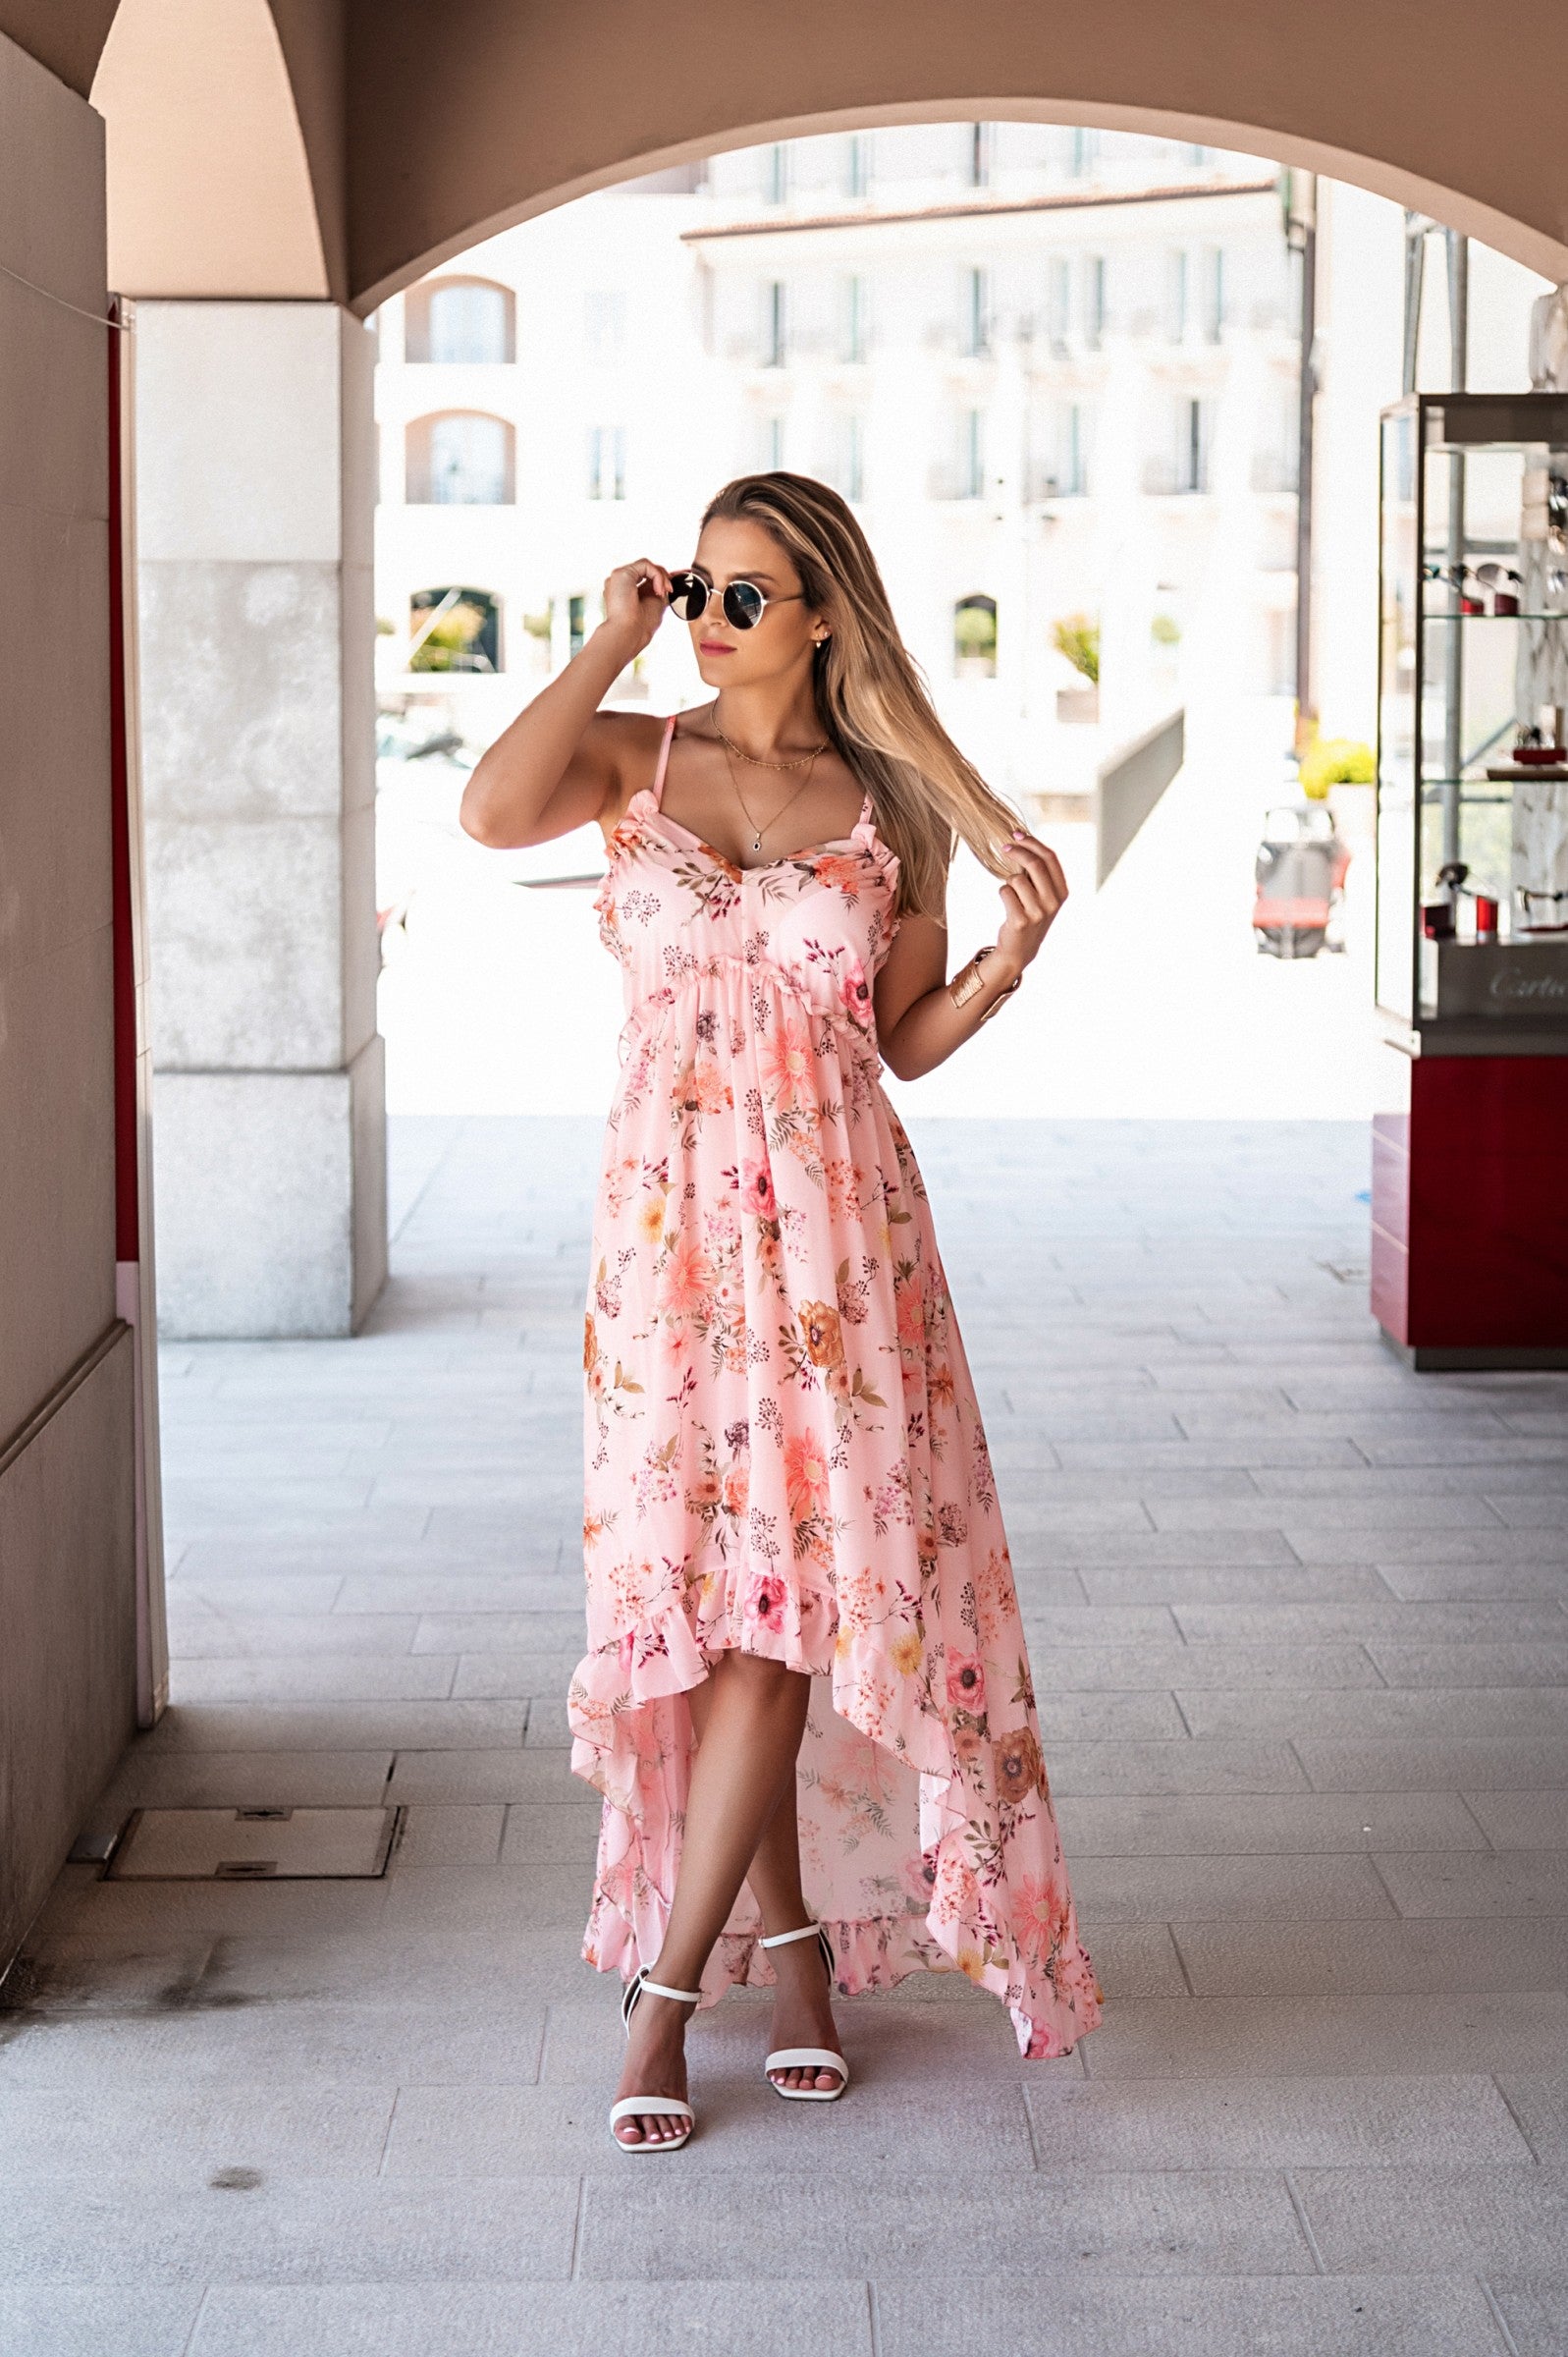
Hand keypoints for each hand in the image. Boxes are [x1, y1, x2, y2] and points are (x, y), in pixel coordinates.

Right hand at [599, 559, 672, 659]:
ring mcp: (619, 578)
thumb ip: (662, 591)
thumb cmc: (641, 626)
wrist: (629, 633)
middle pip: (647, 570)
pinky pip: (646, 565)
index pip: (647, 577)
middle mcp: (621, 584)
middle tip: (669, 591)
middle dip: (663, 578)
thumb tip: (673, 581)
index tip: (674, 584)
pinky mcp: (621, 573)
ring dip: (661, 578)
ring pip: (647, 566)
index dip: (662, 578)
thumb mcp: (657, 605)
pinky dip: (657, 576)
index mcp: (628, 592)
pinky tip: (658, 591)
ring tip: (662, 593)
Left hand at [992, 830, 1067, 978]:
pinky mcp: (1020, 920)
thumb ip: (1038, 872)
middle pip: (1034, 864)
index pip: (1050, 858)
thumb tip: (1020, 838)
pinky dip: (1003, 894)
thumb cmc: (1029, 914)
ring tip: (1013, 894)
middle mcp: (1053, 902)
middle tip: (1004, 848)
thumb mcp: (1042, 894)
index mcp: (1062, 891)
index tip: (1016, 834)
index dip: (1032, 842)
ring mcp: (1038, 912)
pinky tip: (1009, 906)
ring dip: (1009, 881)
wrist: (1020, 949)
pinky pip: (1005, 892)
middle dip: (1016, 851)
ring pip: (1016, 879)